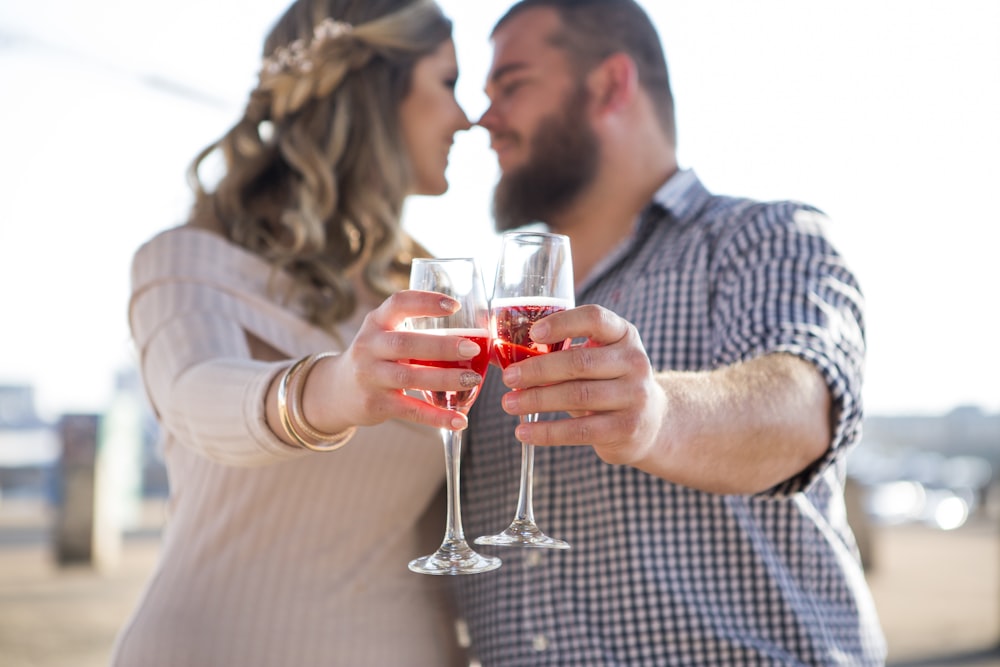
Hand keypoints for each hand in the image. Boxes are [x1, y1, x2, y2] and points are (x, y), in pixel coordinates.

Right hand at [303, 290, 484, 431]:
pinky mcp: (375, 404)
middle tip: (473, 348)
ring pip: (409, 377)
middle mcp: (369, 346)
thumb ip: (415, 331)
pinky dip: (437, 417)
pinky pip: (410, 411)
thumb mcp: (385, 335)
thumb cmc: (377, 357)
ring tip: (473, 379)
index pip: (398, 303)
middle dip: (442, 346)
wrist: (337, 391)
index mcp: (376, 323)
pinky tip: (460, 420)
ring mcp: (369, 376)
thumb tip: (473, 334)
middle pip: (405, 343)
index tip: (454, 306)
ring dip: (445, 379)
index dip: (425, 302)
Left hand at [498, 304, 665, 465]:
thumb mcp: (596, 359)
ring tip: (509, 404)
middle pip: (579, 362)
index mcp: (623, 334)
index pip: (595, 318)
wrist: (651, 422)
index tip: (533, 333)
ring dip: (537, 400)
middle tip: (508, 378)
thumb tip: (499, 353)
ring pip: (577, 396)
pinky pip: (580, 430)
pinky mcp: (627, 428)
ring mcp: (635, 396)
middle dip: (538, 370)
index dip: (563, 323)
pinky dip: (547, 432)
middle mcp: (634, 361)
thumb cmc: (608, 383)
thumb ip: (559, 353)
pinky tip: (523, 432)